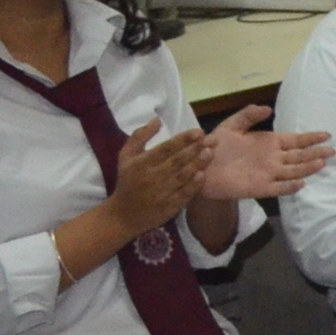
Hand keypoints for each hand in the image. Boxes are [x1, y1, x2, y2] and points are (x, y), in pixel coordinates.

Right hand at [107, 116, 207, 235]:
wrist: (123, 215)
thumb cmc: (127, 181)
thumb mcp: (126, 157)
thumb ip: (140, 136)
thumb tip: (157, 119)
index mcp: (140, 164)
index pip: (164, 149)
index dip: (182, 140)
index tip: (198, 131)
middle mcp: (151, 177)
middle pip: (177, 161)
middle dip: (195, 149)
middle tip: (212, 139)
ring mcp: (161, 193)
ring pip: (182, 176)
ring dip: (197, 164)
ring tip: (211, 152)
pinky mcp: (169, 207)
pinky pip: (184, 194)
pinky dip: (194, 185)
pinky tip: (203, 175)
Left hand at [197, 104, 333, 201]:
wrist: (198, 167)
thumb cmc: (215, 146)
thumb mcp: (231, 125)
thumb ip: (249, 115)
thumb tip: (269, 108)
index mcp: (269, 142)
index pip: (296, 141)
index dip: (311, 138)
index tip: (327, 134)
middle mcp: (273, 159)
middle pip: (300, 156)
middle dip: (316, 153)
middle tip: (333, 151)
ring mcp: (268, 174)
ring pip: (293, 171)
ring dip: (307, 168)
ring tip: (322, 163)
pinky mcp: (259, 188)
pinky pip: (278, 188)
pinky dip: (289, 187)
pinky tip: (301, 183)